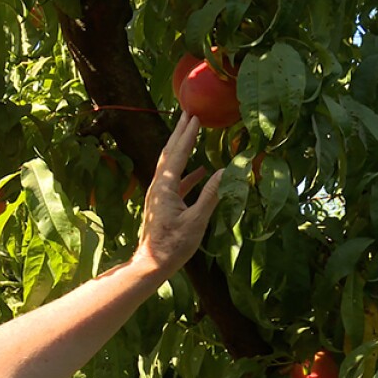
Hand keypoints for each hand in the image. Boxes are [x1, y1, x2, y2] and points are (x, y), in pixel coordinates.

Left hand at [133, 112, 223, 276]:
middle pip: (169, 153)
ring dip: (181, 147)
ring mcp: (160, 195)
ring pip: (171, 165)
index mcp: (165, 187)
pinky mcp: (163, 204)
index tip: (195, 116)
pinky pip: (177, 181)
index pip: (178, 154)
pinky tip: (200, 170)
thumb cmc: (173, 246)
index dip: (187, 135)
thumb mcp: (196, 222)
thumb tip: (226, 171)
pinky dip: (188, 172)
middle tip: (188, 113)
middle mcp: (159, 186)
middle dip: (179, 132)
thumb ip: (211, 195)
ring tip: (191, 132)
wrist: (151, 264)